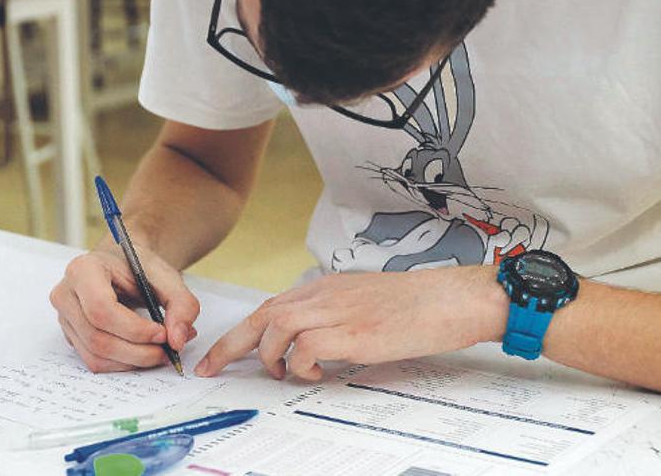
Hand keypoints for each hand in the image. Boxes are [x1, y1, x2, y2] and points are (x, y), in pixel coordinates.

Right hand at [50, 241, 199, 372]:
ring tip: (160, 352)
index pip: (101, 309)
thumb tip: (178, 340)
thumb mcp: (167, 277)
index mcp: (84, 270)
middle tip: (167, 350)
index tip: (162, 333)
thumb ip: (181, 304)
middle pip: (97, 337)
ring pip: (95, 355)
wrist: (122, 265)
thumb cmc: (140, 267)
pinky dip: (123, 364)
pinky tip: (143, 353)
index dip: (133, 329)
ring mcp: (65, 317)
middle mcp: (66, 294)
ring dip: (132, 361)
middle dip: (137, 351)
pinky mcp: (72, 335)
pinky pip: (94, 360)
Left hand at [195, 266, 506, 380]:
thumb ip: (329, 313)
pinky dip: (302, 363)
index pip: (270, 306)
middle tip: (212, 369)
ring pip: (279, 326)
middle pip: (263, 316)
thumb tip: (304, 342)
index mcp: (325, 288)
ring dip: (272, 355)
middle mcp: (326, 295)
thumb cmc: (411, 304)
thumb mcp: (360, 300)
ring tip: (283, 372)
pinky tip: (317, 372)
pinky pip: (309, 346)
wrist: (447, 299)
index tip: (220, 356)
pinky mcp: (356, 332)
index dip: (240, 332)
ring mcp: (340, 311)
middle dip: (232, 345)